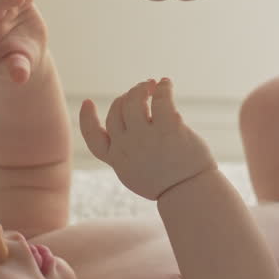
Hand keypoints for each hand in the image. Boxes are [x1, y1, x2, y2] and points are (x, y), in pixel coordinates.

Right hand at [79, 78, 216, 199]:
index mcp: (118, 159)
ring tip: (152, 85)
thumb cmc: (169, 185)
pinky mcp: (168, 128)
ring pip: (134, 100)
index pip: (93, 138)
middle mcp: (127, 147)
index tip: (88, 102)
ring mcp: (146, 137)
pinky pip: (161, 98)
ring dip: (141, 89)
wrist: (191, 194)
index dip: (87, 119)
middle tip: (141, 91)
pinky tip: (167, 84)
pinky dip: (163, 87)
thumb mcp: (138, 175)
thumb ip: (127, 154)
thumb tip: (128, 126)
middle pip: (117, 111)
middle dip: (126, 97)